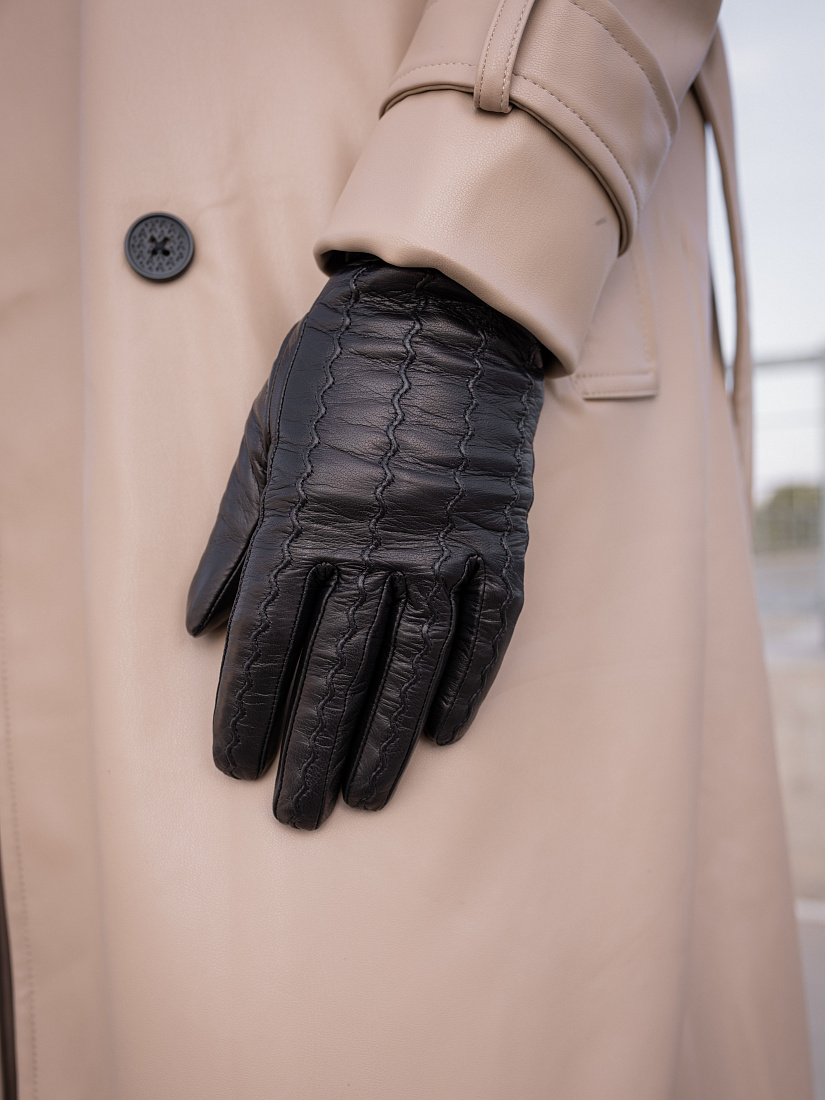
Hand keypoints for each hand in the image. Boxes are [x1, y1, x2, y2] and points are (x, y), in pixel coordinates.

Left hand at [187, 259, 543, 828]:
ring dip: (384, 737)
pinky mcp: (498, 534)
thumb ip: (234, 533)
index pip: (264, 640)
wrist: (441, 309)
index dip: (247, 711)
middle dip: (310, 749)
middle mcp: (371, 540)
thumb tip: (198, 624)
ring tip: (365, 795)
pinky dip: (466, 682)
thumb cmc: (339, 369)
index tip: (238, 765)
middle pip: (334, 669)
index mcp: (302, 516)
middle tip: (298, 812)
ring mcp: (442, 540)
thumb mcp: (263, 436)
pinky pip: (485, 626)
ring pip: (410, 663)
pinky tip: (443, 732)